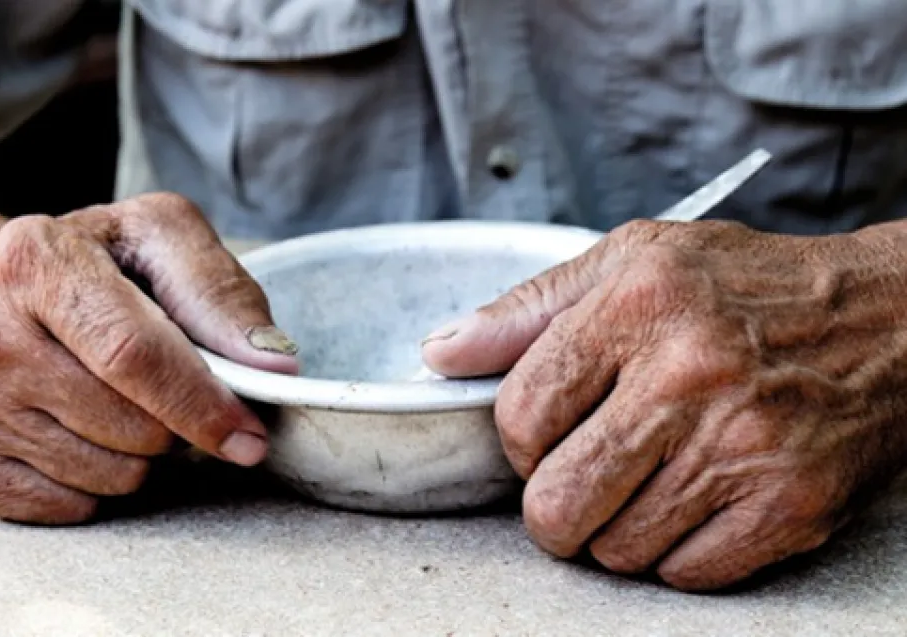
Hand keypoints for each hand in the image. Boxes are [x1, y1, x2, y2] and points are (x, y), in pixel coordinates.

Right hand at [0, 193, 297, 523]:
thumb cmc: (95, 268)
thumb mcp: (162, 241)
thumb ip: (222, 294)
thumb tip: (273, 367)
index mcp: (37, 260)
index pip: (133, 354)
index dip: (202, 402)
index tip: (250, 435)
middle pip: (130, 425)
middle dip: (179, 425)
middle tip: (170, 391)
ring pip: (108, 473)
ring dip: (142, 452)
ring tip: (119, 401)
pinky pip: (72, 505)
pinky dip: (100, 480)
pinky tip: (81, 430)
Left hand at [422, 219, 906, 590]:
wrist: (888, 320)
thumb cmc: (746, 287)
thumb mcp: (631, 260)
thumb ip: (527, 309)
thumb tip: (442, 353)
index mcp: (639, 304)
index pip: (520, 413)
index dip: (516, 439)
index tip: (542, 434)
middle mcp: (690, 377)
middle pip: (557, 502)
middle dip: (551, 504)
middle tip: (578, 476)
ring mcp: (744, 449)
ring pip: (616, 550)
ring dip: (615, 526)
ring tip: (650, 476)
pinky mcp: (790, 507)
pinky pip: (684, 575)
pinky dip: (675, 550)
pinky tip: (696, 498)